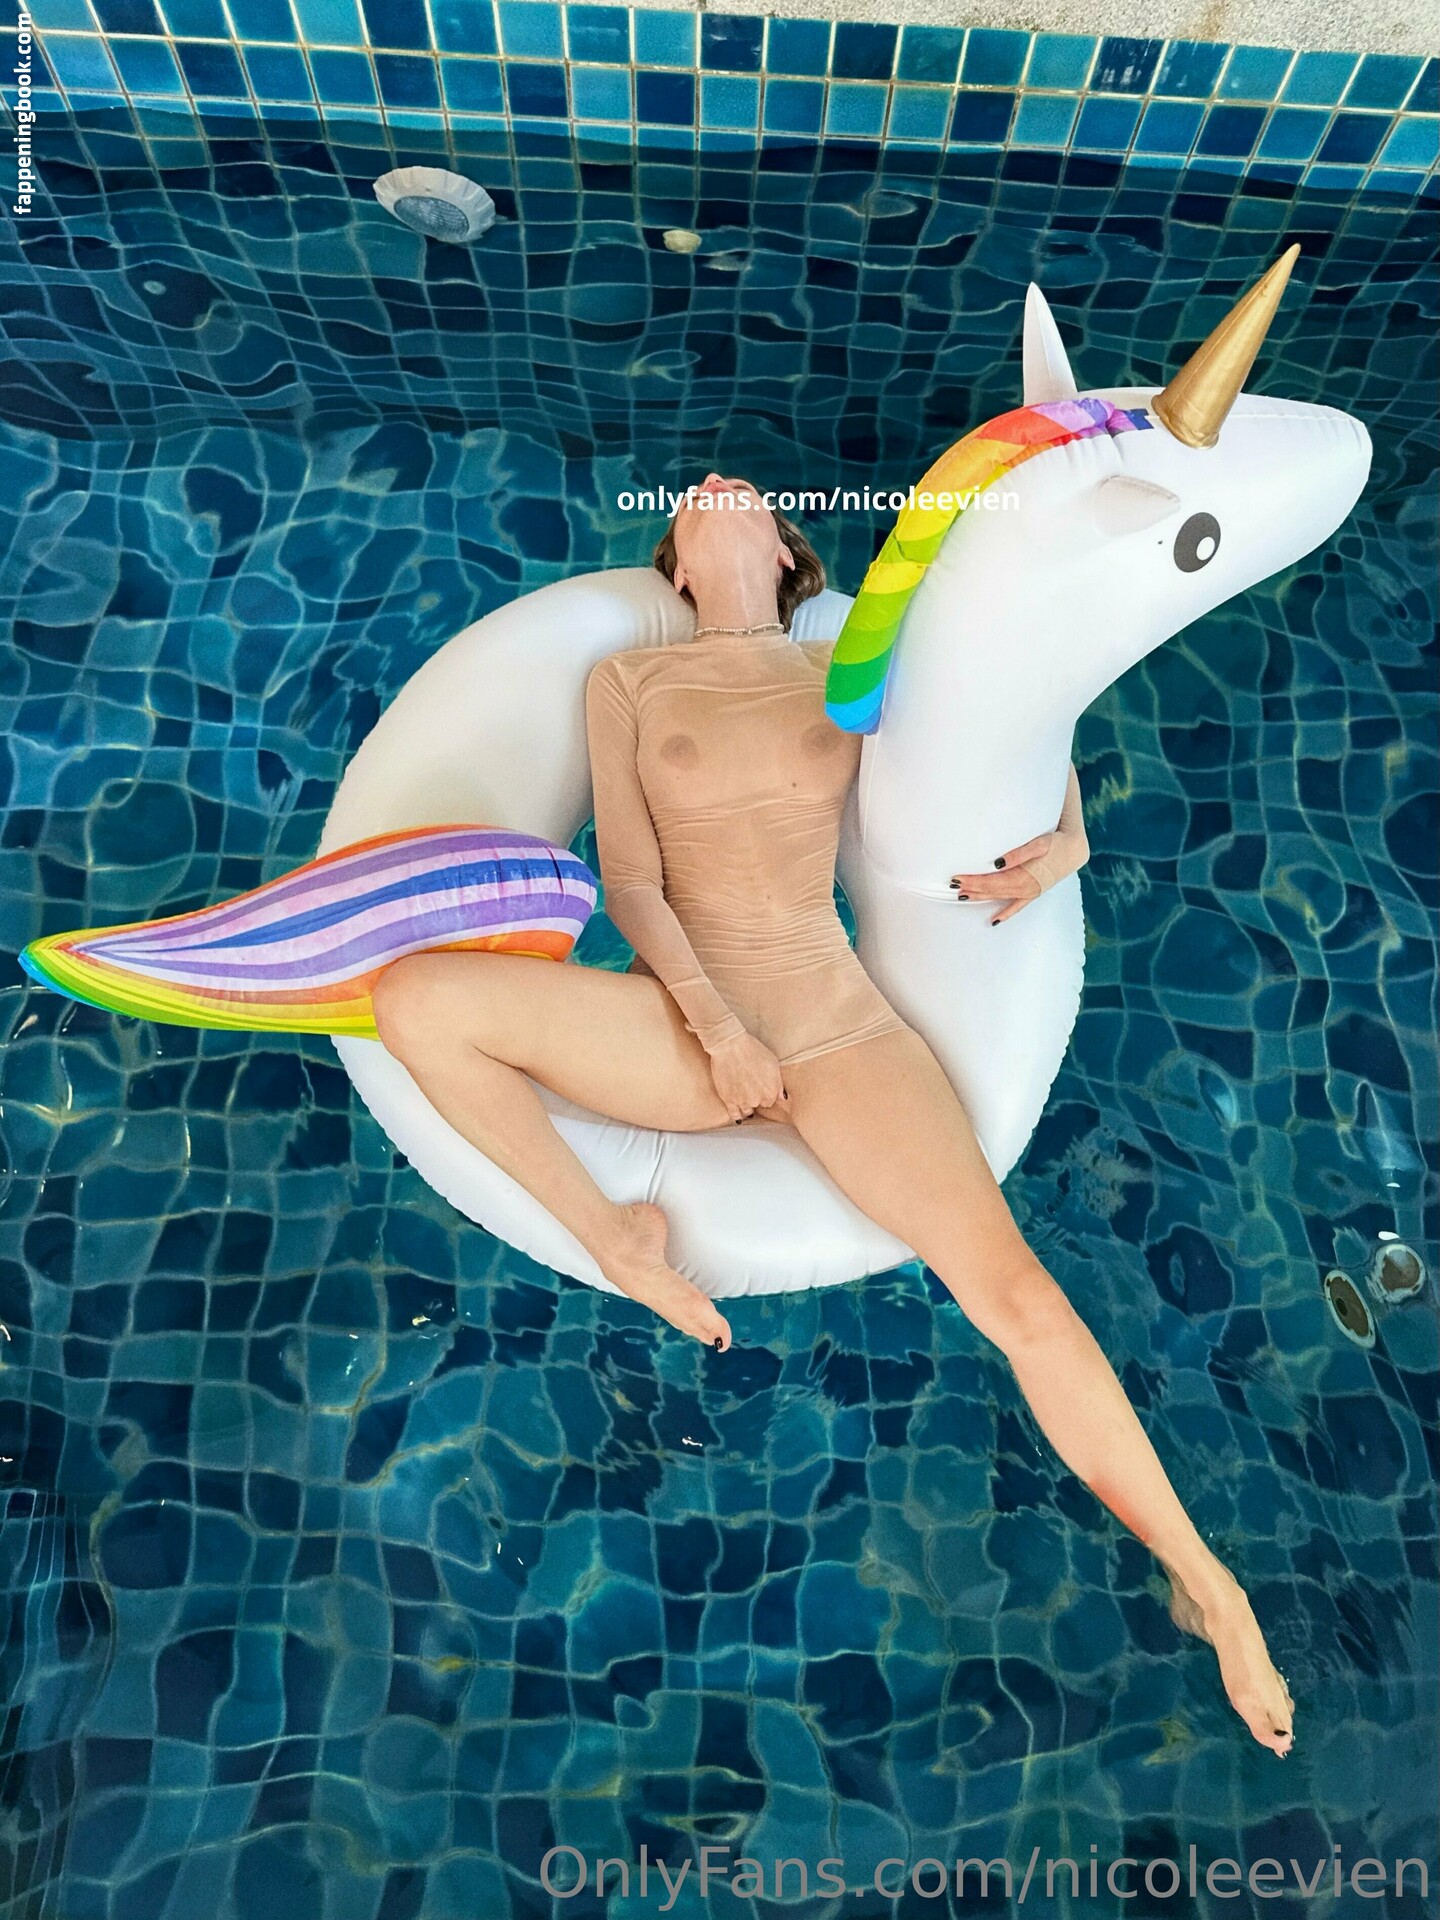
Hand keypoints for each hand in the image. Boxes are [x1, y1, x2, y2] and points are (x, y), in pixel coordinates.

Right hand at [708, 1031, 790, 1123]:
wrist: (731, 1046)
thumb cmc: (753, 1050)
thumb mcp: (773, 1063)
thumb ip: (778, 1083)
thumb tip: (782, 1097)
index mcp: (771, 1091)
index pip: (771, 1101)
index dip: (766, 1094)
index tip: (761, 1088)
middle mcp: (758, 1099)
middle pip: (759, 1105)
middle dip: (756, 1098)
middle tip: (750, 1087)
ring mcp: (742, 1101)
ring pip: (747, 1111)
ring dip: (747, 1106)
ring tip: (743, 1098)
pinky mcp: (728, 1100)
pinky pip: (734, 1115)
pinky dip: (737, 1116)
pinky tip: (738, 1117)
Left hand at [950, 820, 1089, 924]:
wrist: (1075, 850)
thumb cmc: (1056, 843)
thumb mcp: (1038, 844)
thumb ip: (1018, 853)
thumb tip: (996, 863)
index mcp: (1023, 876)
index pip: (991, 881)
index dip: (973, 880)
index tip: (957, 877)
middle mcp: (1024, 888)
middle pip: (991, 891)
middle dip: (971, 889)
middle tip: (953, 886)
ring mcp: (1029, 893)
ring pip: (999, 898)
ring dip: (981, 898)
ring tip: (962, 896)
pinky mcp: (1034, 893)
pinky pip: (1017, 907)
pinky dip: (1005, 914)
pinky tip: (994, 921)